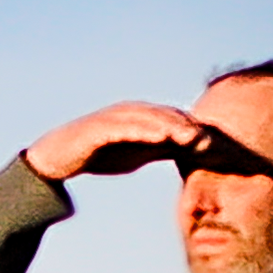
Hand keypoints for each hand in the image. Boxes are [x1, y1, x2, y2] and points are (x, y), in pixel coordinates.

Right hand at [24, 102, 205, 181]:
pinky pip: (125, 127)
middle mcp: (131, 112)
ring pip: (149, 119)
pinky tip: (160, 137)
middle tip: (212, 141)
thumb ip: (158, 149)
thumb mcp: (135, 154)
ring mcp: (115, 117)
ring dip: (173, 126)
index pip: (173, 123)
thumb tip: (188, 152)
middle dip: (190, 128)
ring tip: (192, 137)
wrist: (55, 159)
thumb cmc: (97, 155)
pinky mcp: (99, 127)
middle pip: (166, 117)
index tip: (217, 147)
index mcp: (142, 118)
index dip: (196, 132)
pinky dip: (145, 129)